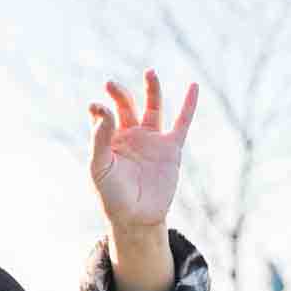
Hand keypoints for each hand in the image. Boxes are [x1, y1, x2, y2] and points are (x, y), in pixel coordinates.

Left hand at [88, 71, 198, 236]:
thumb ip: (99, 139)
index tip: (96, 107)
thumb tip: (103, 110)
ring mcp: (152, 140)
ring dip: (152, 89)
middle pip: (126, 105)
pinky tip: (194, 86)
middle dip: (119, 94)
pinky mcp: (171, 148)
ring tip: (149, 72)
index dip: (99, 109)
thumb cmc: (112, 195)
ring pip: (153, 107)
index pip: (103, 116)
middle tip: (110, 84)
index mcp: (110, 140)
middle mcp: (130, 135)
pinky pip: (182, 122)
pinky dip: (189, 105)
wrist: (136, 218)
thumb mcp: (99, 168)